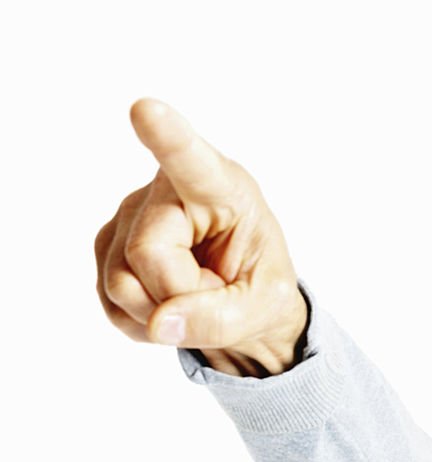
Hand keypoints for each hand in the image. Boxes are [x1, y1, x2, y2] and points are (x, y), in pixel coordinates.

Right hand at [95, 99, 308, 376]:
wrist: (240, 300)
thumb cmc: (259, 286)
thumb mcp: (265, 308)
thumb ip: (221, 319)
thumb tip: (159, 323)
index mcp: (222, 188)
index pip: (191, 161)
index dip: (167, 138)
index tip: (146, 110)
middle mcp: (166, 191)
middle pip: (149, 254)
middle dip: (180, 295)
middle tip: (213, 291)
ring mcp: (127, 216)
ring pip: (122, 283)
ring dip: (162, 313)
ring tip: (193, 296)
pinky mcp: (107, 247)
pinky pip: (112, 302)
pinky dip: (145, 322)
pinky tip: (169, 306)